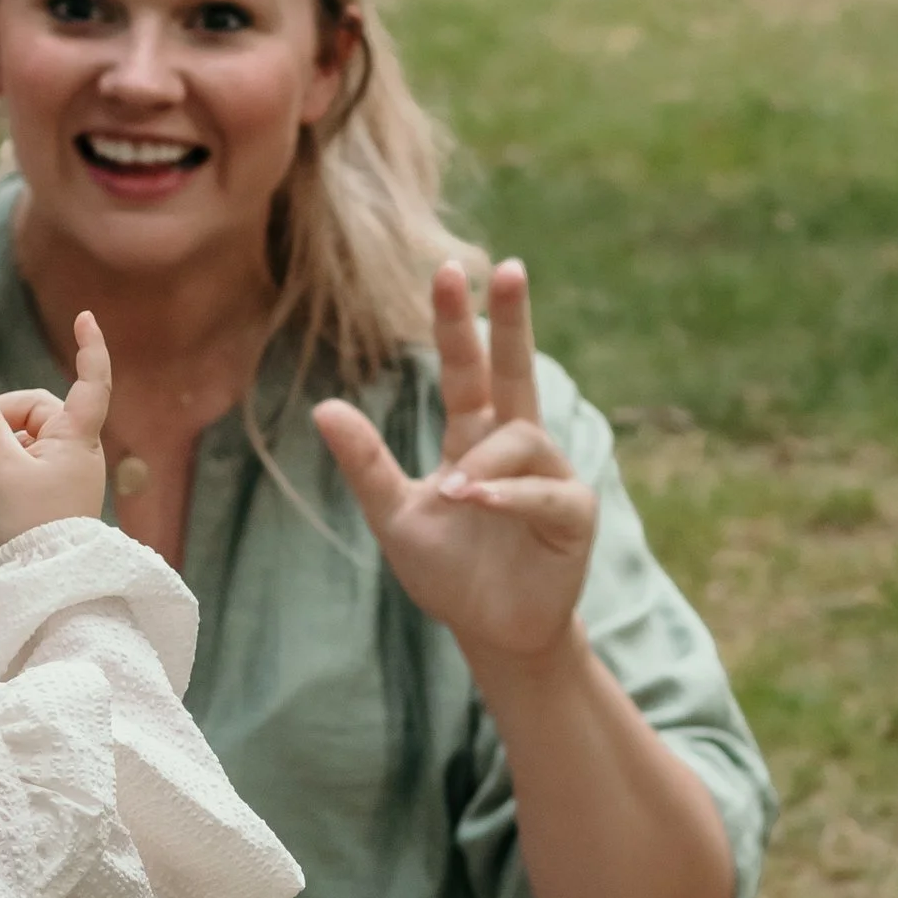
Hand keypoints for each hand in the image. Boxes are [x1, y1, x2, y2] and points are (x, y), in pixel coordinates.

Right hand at [0, 309, 112, 544]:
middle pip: (36, 411)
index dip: (90, 348)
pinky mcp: (53, 492)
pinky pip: (23, 466)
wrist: (47, 578)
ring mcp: (66, 471)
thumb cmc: (32, 522)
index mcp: (76, 437)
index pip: (91, 382)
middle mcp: (77, 449)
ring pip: (23, 441)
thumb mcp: (0, 469)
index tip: (84, 317)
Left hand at [313, 260, 595, 672]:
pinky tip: (478, 498)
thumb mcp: (395, 514)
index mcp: (474, 438)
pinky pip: (545, 490)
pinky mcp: (573, 514)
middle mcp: (517, 446)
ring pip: (522, 439)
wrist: (490, 631)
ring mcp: (551, 476)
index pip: (467, 369)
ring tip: (453, 493)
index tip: (450, 271)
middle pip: (515, 370)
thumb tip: (324, 406)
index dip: (459, 324)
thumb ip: (366, 462)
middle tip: (508, 266)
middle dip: (512, 319)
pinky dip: (510, 493)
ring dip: (484, 462)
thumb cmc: (447, 571)